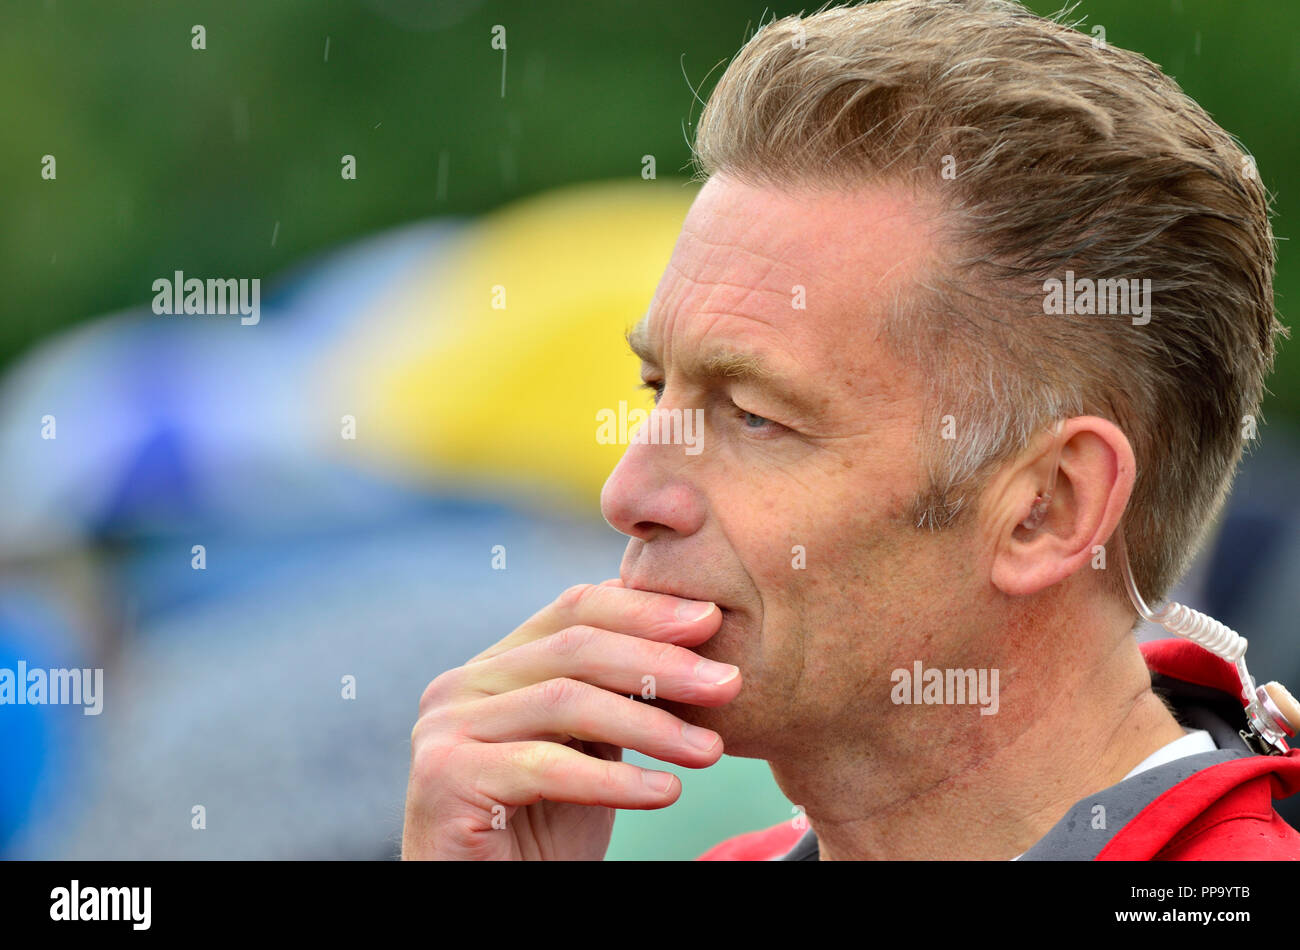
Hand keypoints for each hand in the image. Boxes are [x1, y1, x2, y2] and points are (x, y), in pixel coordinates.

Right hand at [401, 580, 739, 859]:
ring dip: (649, 725)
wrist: (487, 901)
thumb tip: (697, 635)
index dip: (645, 608)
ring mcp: (445, 728)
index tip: (713, 619)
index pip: (575, 608)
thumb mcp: (591, 747)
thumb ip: (616, 693)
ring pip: (564, 701)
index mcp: (496, 665)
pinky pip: (545, 766)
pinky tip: (665, 794)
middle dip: (660, 662)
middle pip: (574, 647)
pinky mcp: (446, 778)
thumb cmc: (545, 829)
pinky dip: (613, 781)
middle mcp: (462, 685)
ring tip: (709, 750)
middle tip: (728, 682)